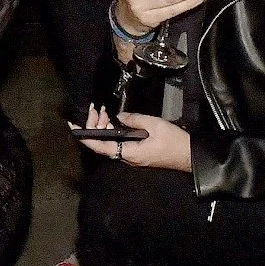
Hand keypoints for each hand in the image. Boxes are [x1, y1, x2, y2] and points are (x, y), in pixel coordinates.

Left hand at [70, 107, 191, 170]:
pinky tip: (114, 120)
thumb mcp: (155, 125)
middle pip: (103, 143)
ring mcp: (132, 156)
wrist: (191, 156)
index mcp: (129, 153)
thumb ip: (134, 120)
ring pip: (110, 142)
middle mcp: (127, 157)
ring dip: (104, 126)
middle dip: (95, 125)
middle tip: (96, 108)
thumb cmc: (174, 142)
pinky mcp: (138, 152)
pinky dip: (113, 130)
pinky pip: (119, 142)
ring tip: (103, 110)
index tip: (73, 126)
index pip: (100, 146)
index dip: (85, 136)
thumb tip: (118, 117)